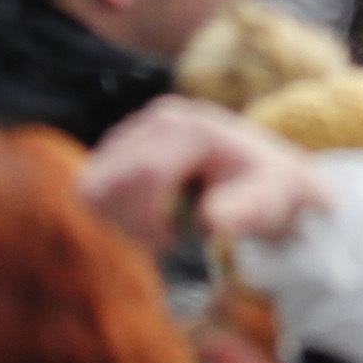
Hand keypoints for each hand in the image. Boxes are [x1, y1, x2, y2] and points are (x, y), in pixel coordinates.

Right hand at [78, 97, 334, 251]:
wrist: (267, 178)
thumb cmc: (269, 192)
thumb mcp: (268, 203)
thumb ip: (243, 211)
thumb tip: (212, 220)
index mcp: (190, 127)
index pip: (143, 176)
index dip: (151, 221)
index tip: (173, 243)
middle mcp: (159, 118)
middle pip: (107, 181)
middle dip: (131, 220)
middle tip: (166, 239)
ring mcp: (137, 128)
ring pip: (92, 187)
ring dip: (121, 218)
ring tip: (159, 229)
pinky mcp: (123, 145)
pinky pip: (93, 187)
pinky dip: (115, 212)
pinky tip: (147, 219)